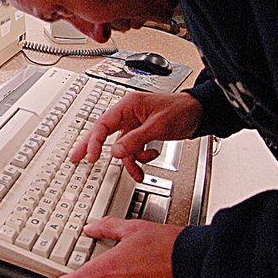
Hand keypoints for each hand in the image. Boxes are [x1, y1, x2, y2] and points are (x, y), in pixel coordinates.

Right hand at [70, 91, 202, 180]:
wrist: (200, 113)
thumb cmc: (182, 110)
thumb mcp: (158, 126)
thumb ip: (135, 139)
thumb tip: (115, 152)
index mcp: (128, 105)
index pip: (103, 124)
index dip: (94, 141)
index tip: (91, 157)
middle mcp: (128, 114)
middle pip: (104, 132)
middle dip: (93, 147)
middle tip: (76, 158)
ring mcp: (135, 125)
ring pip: (121, 146)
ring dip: (129, 160)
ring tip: (137, 171)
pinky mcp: (142, 133)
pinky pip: (133, 149)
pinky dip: (140, 158)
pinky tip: (150, 157)